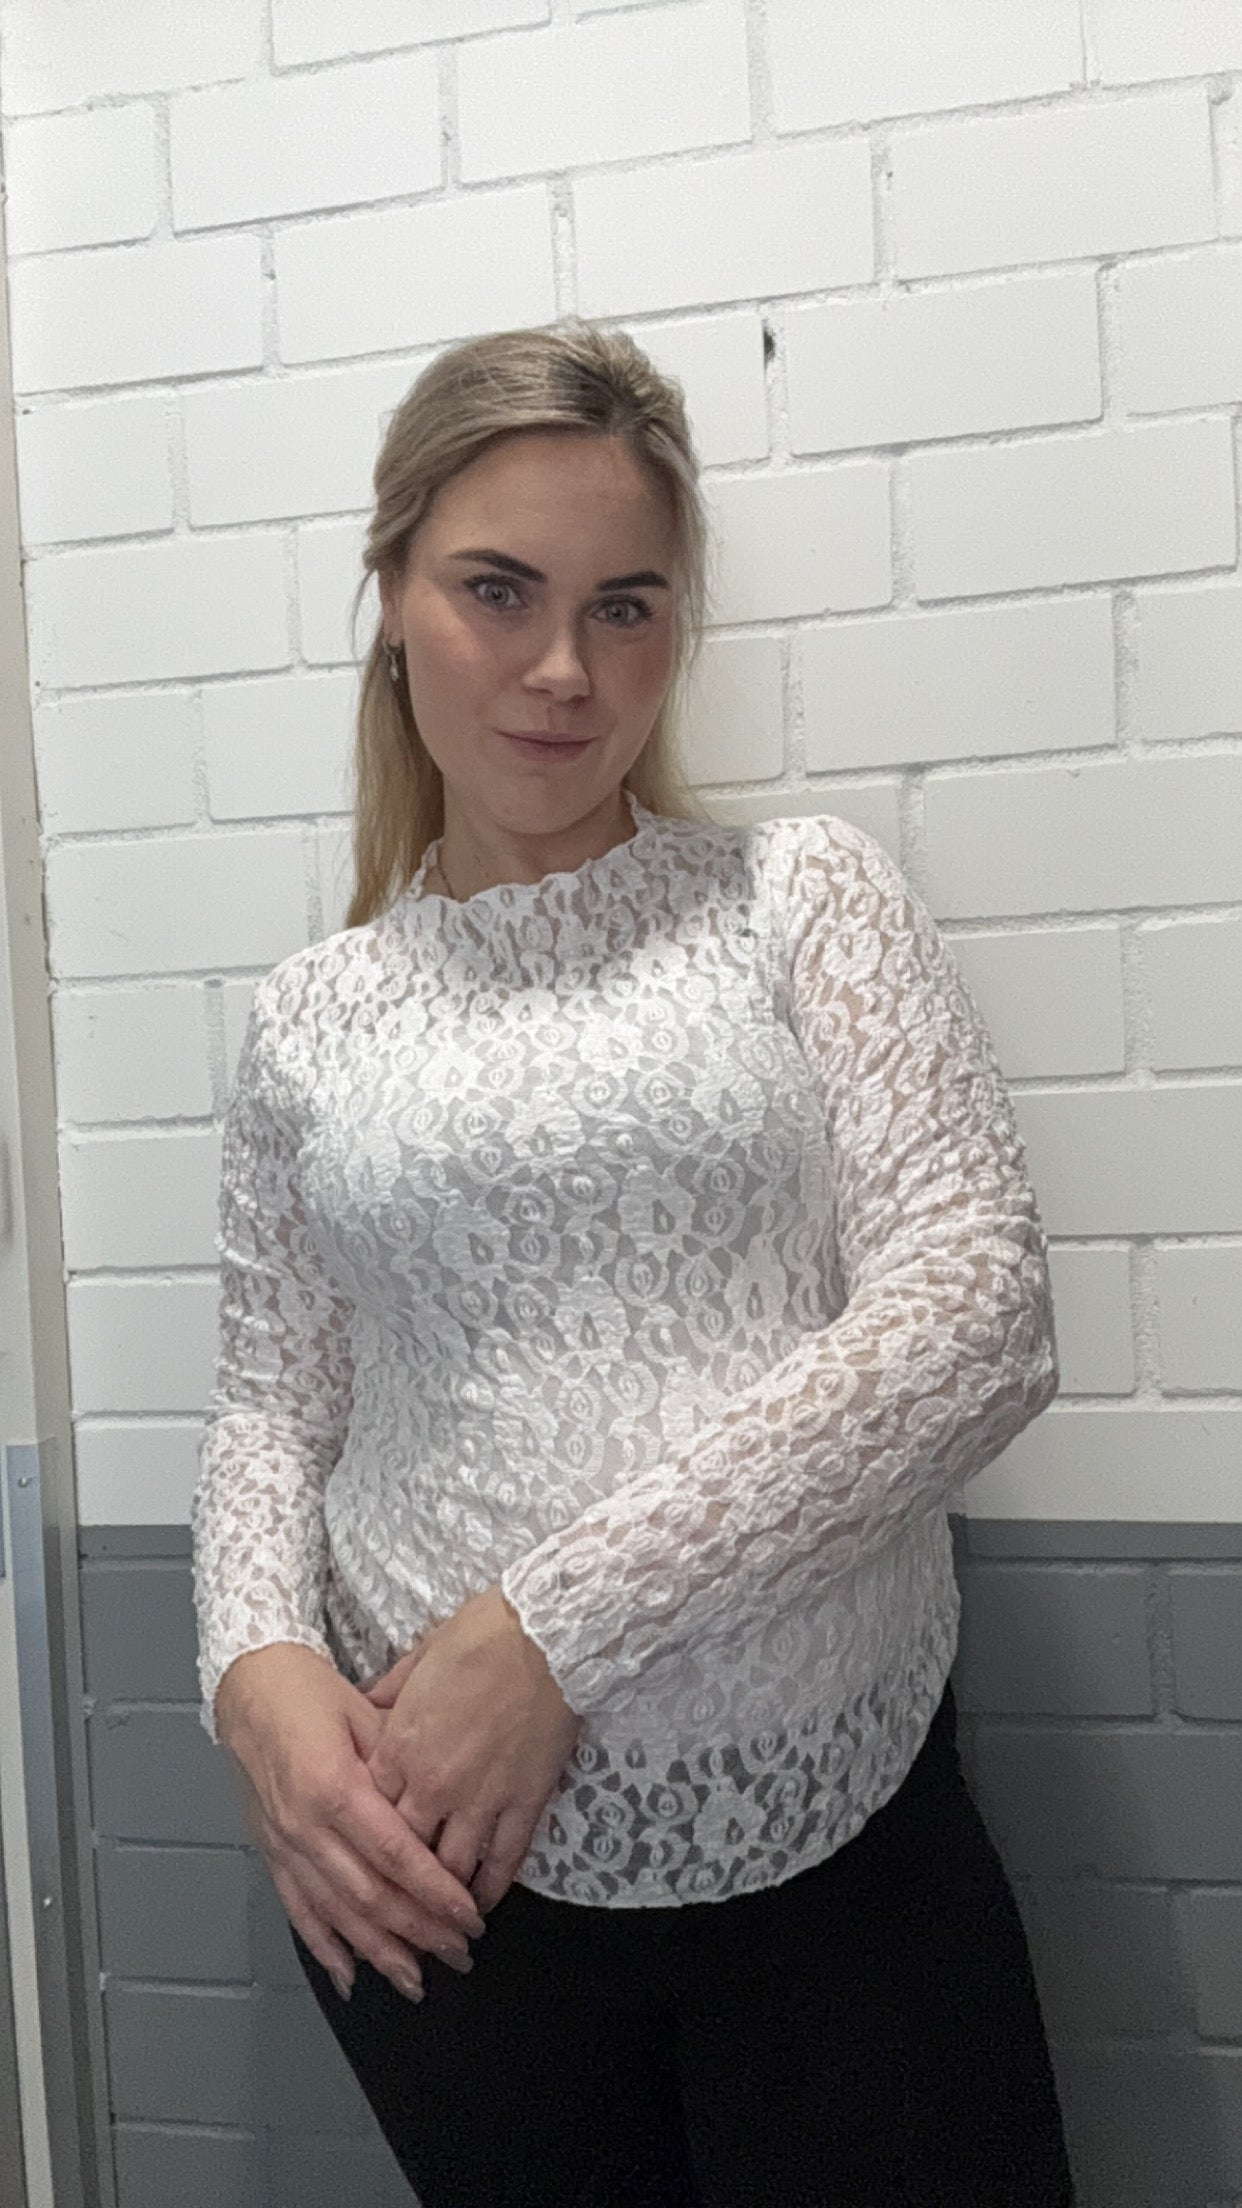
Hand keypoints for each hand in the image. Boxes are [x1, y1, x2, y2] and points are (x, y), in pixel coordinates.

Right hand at [215, 1643, 486, 2002]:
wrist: (248, 1686)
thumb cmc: (309, 1691)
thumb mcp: (365, 1713)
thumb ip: (399, 1767)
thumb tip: (442, 1811)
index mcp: (334, 1787)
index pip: (395, 1856)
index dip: (435, 1893)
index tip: (469, 1916)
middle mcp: (306, 1826)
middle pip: (371, 1896)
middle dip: (420, 1932)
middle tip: (460, 1955)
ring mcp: (284, 1845)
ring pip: (337, 1914)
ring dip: (380, 1952)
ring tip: (417, 1980)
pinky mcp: (270, 1853)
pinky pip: (298, 1910)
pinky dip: (324, 1947)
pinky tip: (349, 1976)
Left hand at [363, 1586, 583, 1915]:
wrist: (546, 1634)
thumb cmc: (481, 1635)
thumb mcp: (418, 1658)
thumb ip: (390, 1695)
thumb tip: (370, 1710)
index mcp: (399, 1746)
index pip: (368, 1812)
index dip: (365, 1836)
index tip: (365, 1852)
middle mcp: (432, 1784)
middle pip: (401, 1853)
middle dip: (396, 1882)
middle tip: (394, 1906)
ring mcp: (479, 1799)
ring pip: (449, 1871)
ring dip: (441, 1900)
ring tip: (436, 1920)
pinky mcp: (523, 1803)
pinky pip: (503, 1862)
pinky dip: (490, 1890)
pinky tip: (483, 1905)